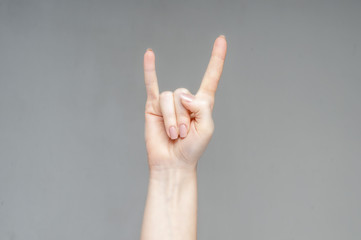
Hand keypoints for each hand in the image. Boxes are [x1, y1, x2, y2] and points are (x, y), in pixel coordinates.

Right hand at [143, 35, 226, 170]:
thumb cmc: (192, 148)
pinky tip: (149, 54)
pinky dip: (150, 69)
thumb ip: (201, 107)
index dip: (217, 58)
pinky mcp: (153, 106)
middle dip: (183, 117)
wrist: (173, 162)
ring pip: (169, 98)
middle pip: (183, 93)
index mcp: (202, 102)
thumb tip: (182, 95)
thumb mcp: (206, 128)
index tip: (221, 39)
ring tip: (172, 134)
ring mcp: (169, 102)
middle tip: (183, 134)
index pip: (211, 76)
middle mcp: (185, 99)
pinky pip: (151, 84)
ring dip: (171, 119)